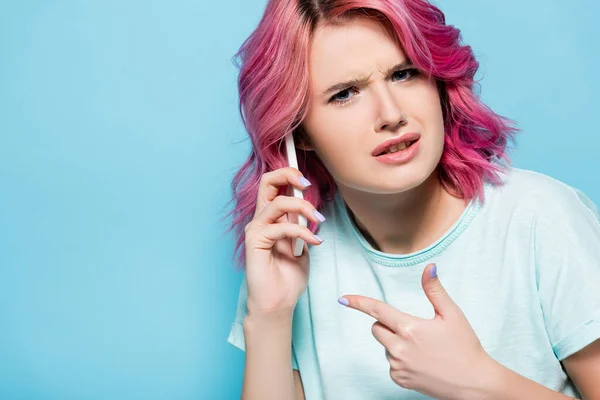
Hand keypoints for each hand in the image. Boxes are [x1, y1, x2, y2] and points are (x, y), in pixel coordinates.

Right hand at [244, 167, 324, 316]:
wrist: (279, 302)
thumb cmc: (288, 277)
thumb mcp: (302, 245)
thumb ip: (302, 226)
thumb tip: (308, 208)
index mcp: (271, 218)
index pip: (274, 185)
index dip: (289, 175)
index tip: (308, 182)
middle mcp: (261, 219)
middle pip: (266, 182)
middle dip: (288, 175)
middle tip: (307, 185)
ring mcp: (256, 229)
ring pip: (277, 203)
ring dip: (303, 208)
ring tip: (318, 221)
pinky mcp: (255, 241)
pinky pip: (280, 227)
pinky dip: (301, 231)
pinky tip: (314, 242)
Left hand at [339, 263, 494, 399]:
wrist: (474, 384)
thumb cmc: (465, 347)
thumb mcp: (452, 314)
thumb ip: (435, 290)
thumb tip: (428, 267)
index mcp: (409, 328)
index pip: (377, 310)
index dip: (358, 302)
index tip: (342, 299)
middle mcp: (399, 348)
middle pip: (377, 328)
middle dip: (388, 324)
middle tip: (413, 329)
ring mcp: (399, 367)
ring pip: (385, 347)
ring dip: (396, 343)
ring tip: (424, 349)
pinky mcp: (400, 380)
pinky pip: (391, 364)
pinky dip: (401, 360)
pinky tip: (421, 362)